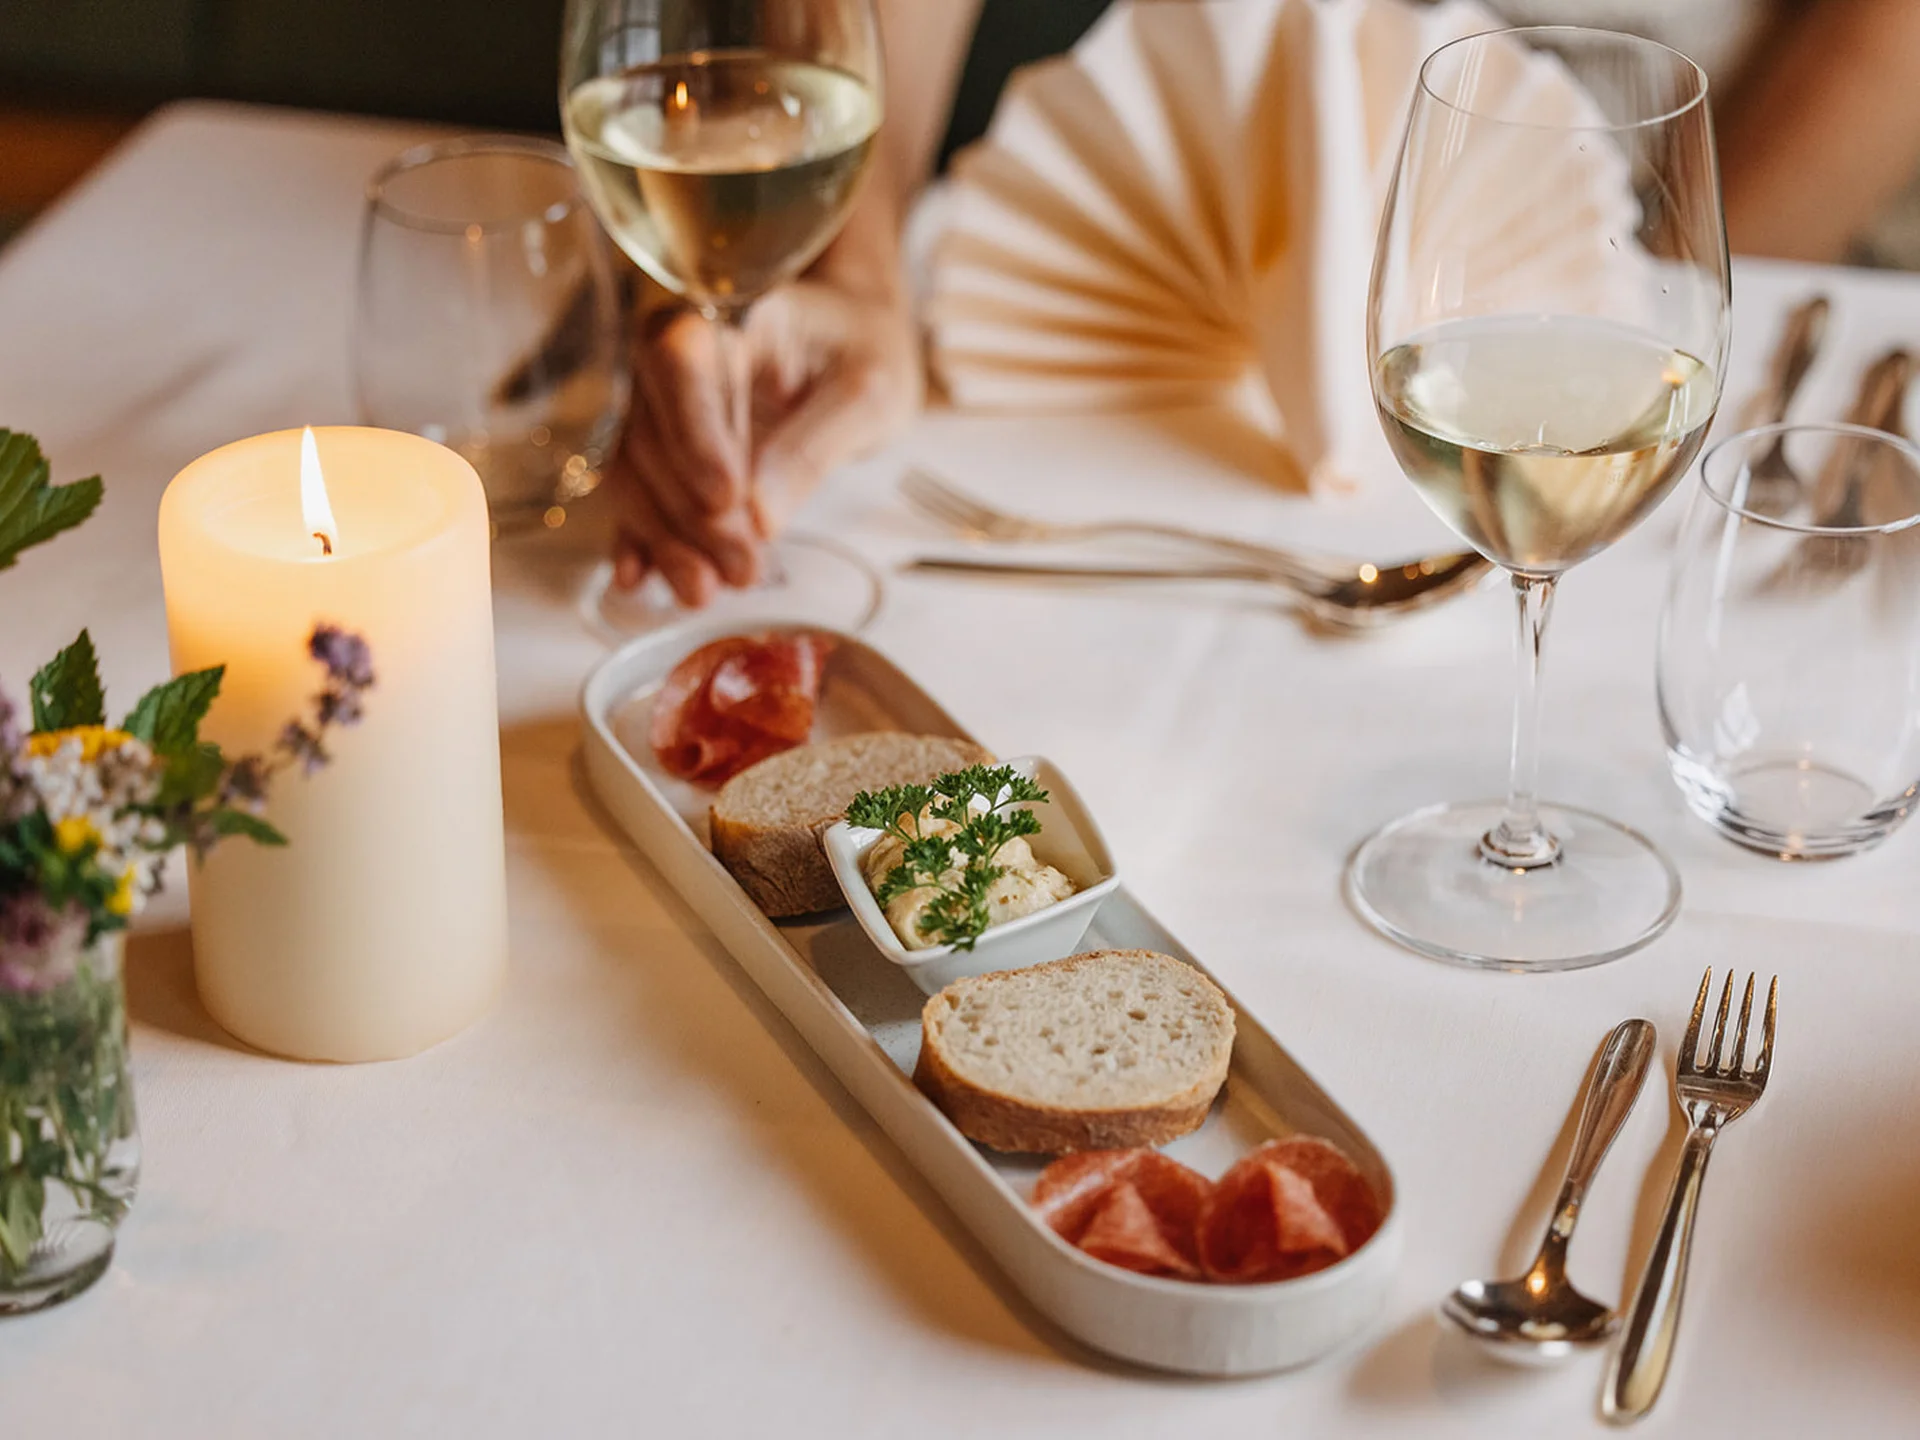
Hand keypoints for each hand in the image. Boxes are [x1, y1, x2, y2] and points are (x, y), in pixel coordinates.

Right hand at [606, 274, 920, 605]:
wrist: (851, 342)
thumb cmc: (864, 353)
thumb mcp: (869, 394)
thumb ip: (814, 447)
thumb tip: (759, 516)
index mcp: (730, 311)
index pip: (685, 364)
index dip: (696, 435)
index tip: (726, 501)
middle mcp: (677, 347)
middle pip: (653, 429)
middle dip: (691, 512)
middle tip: (743, 570)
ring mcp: (661, 396)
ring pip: (635, 467)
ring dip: (664, 536)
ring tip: (703, 591)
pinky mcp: (662, 441)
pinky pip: (635, 487)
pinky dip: (637, 534)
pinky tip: (640, 578)